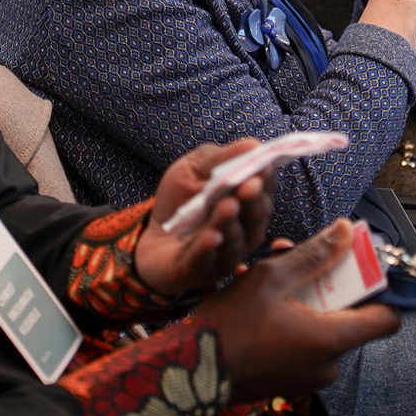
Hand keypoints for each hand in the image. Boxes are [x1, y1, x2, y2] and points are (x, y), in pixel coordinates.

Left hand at [134, 139, 278, 297]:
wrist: (150, 236)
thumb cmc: (179, 200)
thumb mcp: (193, 169)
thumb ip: (219, 158)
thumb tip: (254, 144)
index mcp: (247, 204)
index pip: (264, 191)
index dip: (266, 179)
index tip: (264, 165)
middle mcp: (244, 232)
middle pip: (255, 217)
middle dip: (253, 200)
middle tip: (250, 184)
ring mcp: (224, 255)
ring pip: (234, 240)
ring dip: (230, 222)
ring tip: (227, 205)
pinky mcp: (198, 271)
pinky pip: (206, 261)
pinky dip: (208, 248)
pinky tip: (211, 236)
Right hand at [199, 221, 401, 401]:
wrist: (188, 373)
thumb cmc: (229, 325)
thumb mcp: (270, 278)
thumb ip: (313, 255)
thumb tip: (347, 231)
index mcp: (330, 339)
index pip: (387, 320)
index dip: (379, 292)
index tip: (359, 270)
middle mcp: (327, 364)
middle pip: (350, 319)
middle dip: (328, 287)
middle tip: (299, 263)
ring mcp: (309, 378)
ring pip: (323, 330)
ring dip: (305, 302)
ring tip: (269, 277)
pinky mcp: (290, 383)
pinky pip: (304, 347)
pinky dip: (293, 324)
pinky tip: (262, 305)